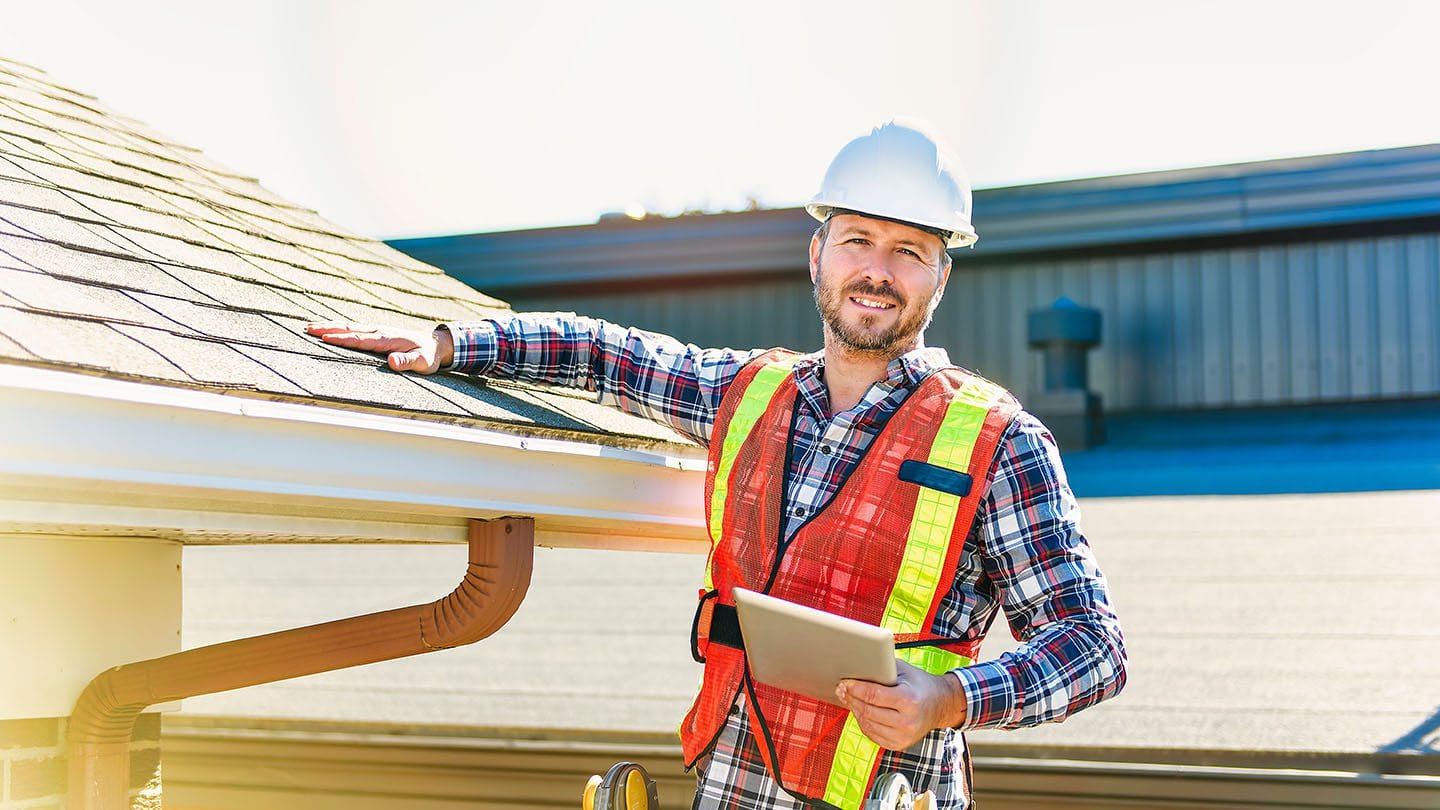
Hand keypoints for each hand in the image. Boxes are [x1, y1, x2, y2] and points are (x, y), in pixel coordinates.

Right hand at [305, 322, 453, 374]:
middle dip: (328, 328)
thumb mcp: (422, 362)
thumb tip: (392, 362)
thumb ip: (407, 362)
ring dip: (330, 326)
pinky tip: (329, 330)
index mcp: (386, 339)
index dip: (342, 338)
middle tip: (308, 329)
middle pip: (349, 329)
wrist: (436, 344)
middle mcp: (379, 332)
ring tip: (310, 327)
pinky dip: (340, 328)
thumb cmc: (428, 356)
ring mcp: (377, 331)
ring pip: (350, 327)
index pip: (359, 339)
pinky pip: (355, 330)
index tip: (324, 337)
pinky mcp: (377, 333)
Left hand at [835, 660, 966, 750]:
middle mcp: (906, 722)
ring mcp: (903, 736)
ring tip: (849, 699)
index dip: (855, 688)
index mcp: (908, 700)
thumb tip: (856, 667)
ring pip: (867, 724)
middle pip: (867, 711)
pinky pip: (872, 734)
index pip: (873, 695)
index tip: (844, 682)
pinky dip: (863, 722)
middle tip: (841, 690)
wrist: (940, 705)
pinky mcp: (898, 745)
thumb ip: (882, 669)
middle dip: (851, 699)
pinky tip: (860, 711)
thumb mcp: (904, 671)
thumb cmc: (920, 685)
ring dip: (855, 710)